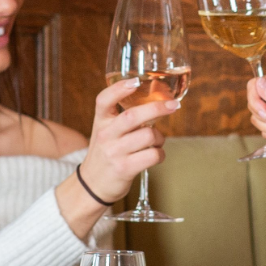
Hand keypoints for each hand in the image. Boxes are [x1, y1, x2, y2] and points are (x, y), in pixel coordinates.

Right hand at [73, 71, 175, 203]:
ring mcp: (115, 152)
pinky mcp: (124, 169)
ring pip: (148, 136)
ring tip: (157, 141)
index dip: (119, 88)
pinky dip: (160, 154)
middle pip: (132, 116)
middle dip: (157, 108)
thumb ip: (123, 117)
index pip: (104, 100)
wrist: (93, 185)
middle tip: (173, 106)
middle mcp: (106, 135)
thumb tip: (157, 101)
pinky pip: (152, 155)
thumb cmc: (106, 153)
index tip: (136, 81)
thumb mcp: (107, 131)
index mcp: (101, 121)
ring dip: (160, 137)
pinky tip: (156, 154)